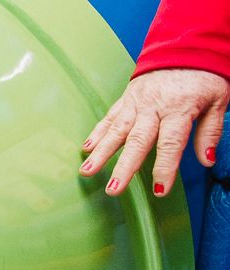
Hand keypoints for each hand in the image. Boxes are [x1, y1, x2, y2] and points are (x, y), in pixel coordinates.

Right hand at [79, 68, 229, 196]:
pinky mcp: (126, 98)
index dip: (165, 167)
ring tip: (87, 172)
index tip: (159, 190)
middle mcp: (154, 107)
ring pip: (117, 130)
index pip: (171, 143)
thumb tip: (206, 160)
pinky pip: (110, 117)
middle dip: (124, 166)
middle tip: (113, 189)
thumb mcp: (218, 100)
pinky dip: (97, 133)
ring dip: (101, 153)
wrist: (185, 46)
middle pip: (137, 141)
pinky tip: (86, 149)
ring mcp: (137, 102)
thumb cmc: (204, 77)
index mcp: (179, 108)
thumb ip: (210, 131)